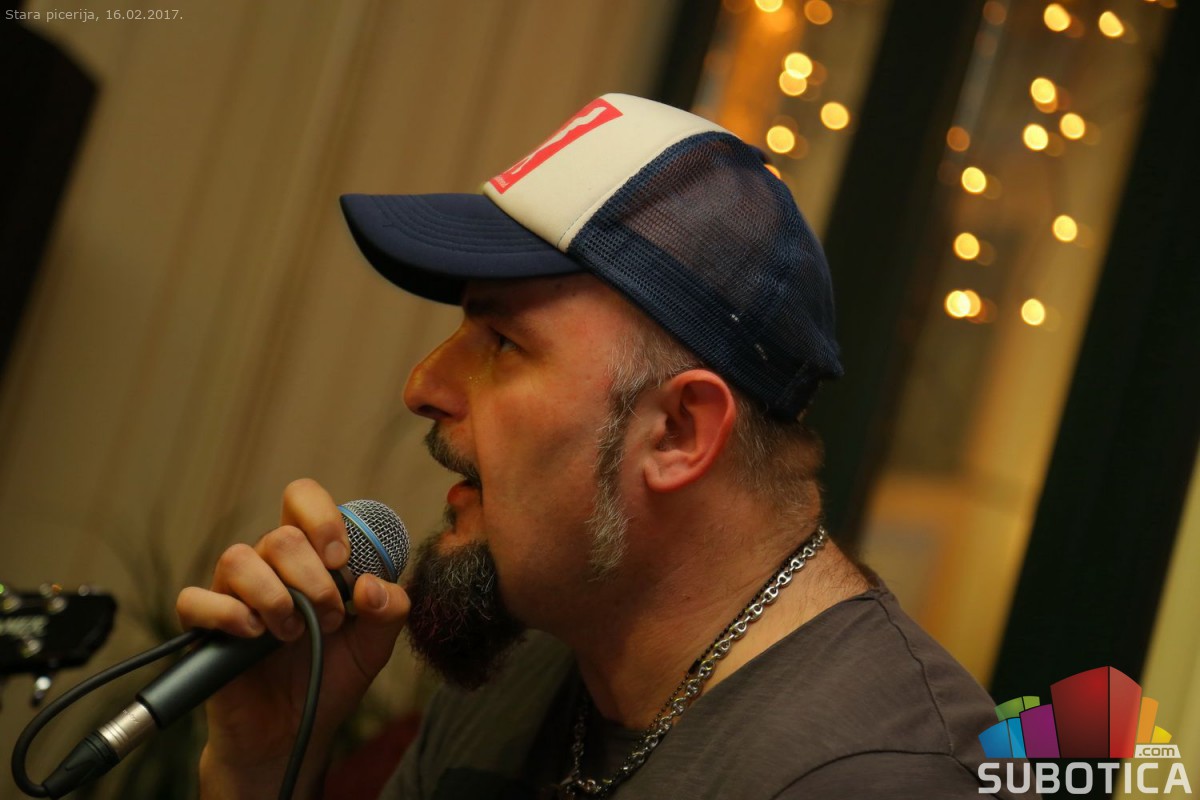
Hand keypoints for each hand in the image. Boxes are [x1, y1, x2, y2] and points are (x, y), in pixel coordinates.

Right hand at [175, 479, 410, 798]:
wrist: (294, 734)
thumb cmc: (329, 677)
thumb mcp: (375, 646)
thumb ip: (389, 610)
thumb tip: (372, 584)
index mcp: (308, 557)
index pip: (302, 500)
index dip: (323, 518)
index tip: (342, 560)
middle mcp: (268, 567)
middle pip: (280, 536)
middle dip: (313, 579)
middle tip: (328, 618)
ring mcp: (233, 595)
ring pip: (238, 558)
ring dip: (275, 597)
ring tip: (292, 634)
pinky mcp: (204, 628)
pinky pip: (195, 599)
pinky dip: (227, 614)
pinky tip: (252, 636)